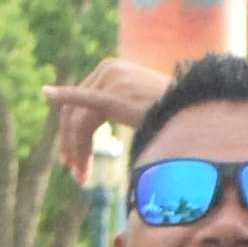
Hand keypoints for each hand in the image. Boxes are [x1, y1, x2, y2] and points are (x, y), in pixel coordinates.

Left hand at [44, 54, 170, 182]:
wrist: (199, 114)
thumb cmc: (175, 115)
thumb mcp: (141, 105)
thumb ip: (119, 107)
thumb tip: (102, 127)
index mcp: (112, 68)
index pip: (80, 101)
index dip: (72, 133)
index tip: (74, 161)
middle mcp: (108, 69)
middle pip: (74, 111)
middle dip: (72, 144)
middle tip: (76, 173)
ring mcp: (110, 82)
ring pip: (79, 121)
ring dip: (77, 150)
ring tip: (83, 178)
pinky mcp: (114, 98)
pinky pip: (85, 111)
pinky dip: (64, 108)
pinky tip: (48, 100)